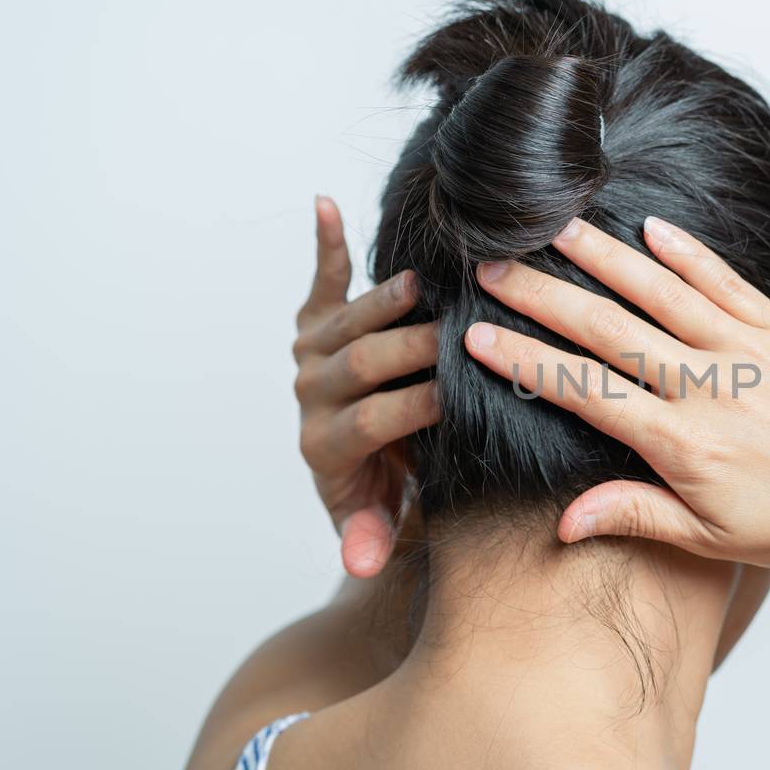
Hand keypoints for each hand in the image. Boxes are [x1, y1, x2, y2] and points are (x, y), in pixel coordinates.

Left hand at [293, 196, 441, 576]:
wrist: (354, 467)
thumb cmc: (384, 494)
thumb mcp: (379, 522)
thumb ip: (368, 536)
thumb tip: (359, 564)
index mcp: (326, 445)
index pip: (373, 421)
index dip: (413, 408)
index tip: (458, 394)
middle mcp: (313, 393)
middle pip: (361, 364)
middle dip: (409, 349)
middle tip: (456, 332)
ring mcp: (311, 353)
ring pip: (346, 321)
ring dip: (380, 299)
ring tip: (420, 281)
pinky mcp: (314, 321)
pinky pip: (320, 282)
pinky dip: (324, 244)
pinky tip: (326, 205)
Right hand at [461, 215, 769, 570]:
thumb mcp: (713, 539)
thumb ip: (636, 517)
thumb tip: (564, 521)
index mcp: (684, 442)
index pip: (585, 391)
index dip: (525, 361)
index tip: (475, 336)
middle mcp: (711, 386)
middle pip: (610, 329)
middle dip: (544, 296)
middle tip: (493, 269)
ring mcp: (750, 350)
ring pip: (663, 292)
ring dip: (604, 258)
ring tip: (555, 228)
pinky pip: (727, 282)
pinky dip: (688, 254)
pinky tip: (650, 229)